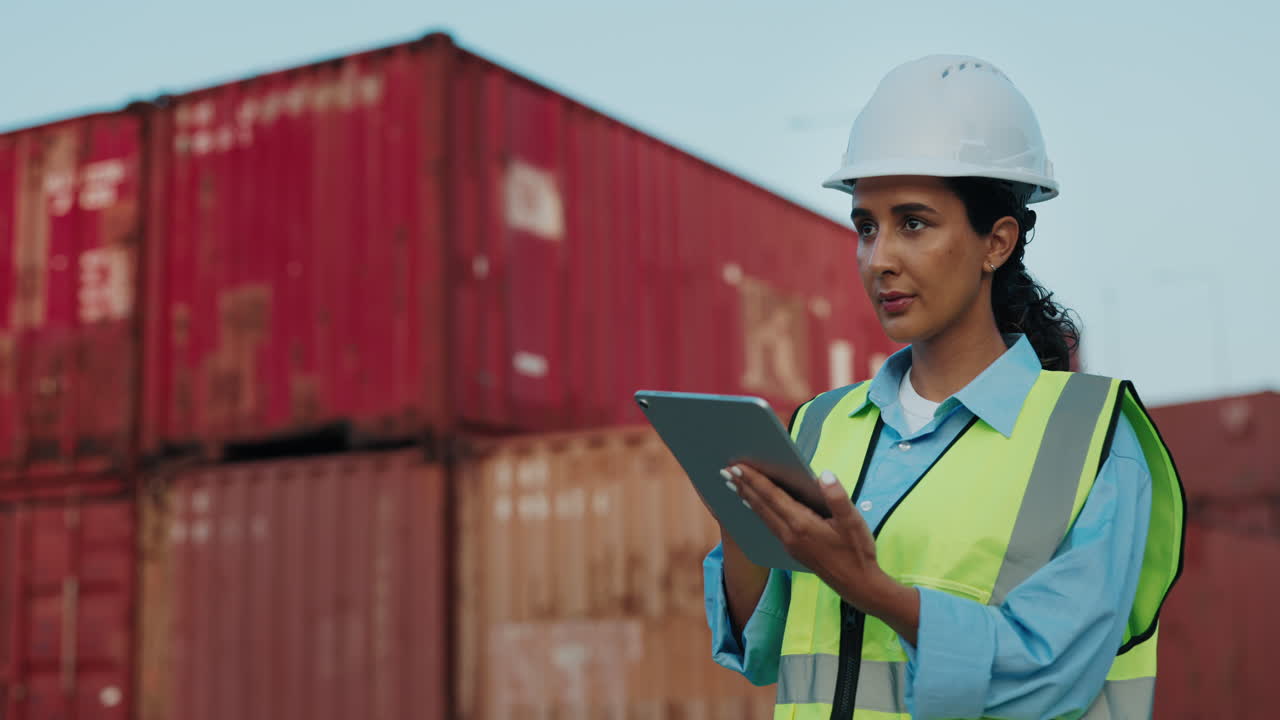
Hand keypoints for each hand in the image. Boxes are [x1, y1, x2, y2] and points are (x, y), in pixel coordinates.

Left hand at [722, 464, 919, 641]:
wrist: (858, 586)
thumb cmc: (858, 552)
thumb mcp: (853, 522)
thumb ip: (837, 497)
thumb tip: (824, 474)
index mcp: (802, 524)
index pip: (772, 496)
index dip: (753, 479)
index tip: (736, 466)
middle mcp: (790, 535)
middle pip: (761, 505)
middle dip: (742, 486)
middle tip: (724, 470)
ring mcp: (789, 544)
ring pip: (762, 516)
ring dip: (746, 498)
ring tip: (732, 484)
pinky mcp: (792, 550)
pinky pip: (768, 525)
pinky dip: (758, 511)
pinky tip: (754, 505)